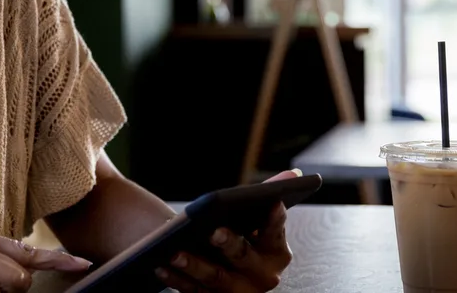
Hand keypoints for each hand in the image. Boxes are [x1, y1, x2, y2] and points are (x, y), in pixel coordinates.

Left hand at [155, 170, 297, 291]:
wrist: (219, 262)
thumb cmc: (241, 231)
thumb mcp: (255, 216)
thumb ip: (271, 193)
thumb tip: (294, 175)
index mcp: (277, 253)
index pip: (275, 232)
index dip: (274, 219)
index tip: (271, 203)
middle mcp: (263, 276)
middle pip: (243, 258)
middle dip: (229, 245)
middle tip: (213, 231)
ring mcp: (238, 292)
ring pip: (216, 278)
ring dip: (194, 265)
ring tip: (175, 251)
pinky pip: (194, 292)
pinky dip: (177, 280)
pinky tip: (161, 267)